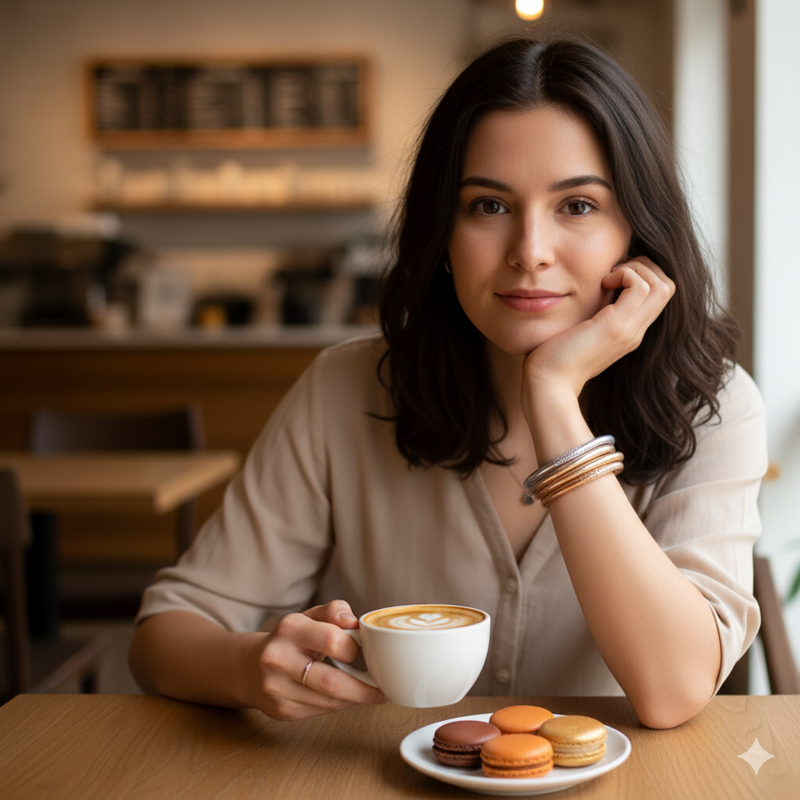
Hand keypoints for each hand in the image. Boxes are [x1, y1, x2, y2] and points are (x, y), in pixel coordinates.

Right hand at [244, 599, 386, 720]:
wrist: (250, 667)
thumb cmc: (291, 639)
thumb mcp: (309, 617)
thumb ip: (333, 612)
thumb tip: (354, 622)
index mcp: (289, 628)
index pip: (331, 639)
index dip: (354, 649)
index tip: (366, 653)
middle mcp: (278, 658)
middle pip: (331, 681)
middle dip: (363, 689)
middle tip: (382, 689)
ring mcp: (276, 688)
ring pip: (327, 702)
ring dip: (354, 700)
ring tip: (371, 694)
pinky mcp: (280, 710)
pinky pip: (319, 712)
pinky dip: (338, 706)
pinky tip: (347, 699)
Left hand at [522, 256, 674, 399]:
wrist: (549, 383)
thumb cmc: (555, 356)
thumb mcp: (582, 330)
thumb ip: (594, 314)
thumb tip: (591, 289)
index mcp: (630, 331)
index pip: (659, 294)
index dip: (642, 274)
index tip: (612, 275)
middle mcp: (636, 331)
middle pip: (668, 287)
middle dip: (644, 266)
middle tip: (613, 271)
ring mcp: (629, 330)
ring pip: (662, 285)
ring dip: (637, 269)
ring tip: (608, 277)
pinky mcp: (615, 327)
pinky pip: (640, 287)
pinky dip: (625, 274)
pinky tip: (602, 283)